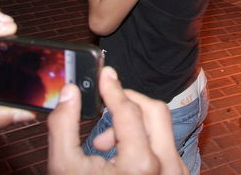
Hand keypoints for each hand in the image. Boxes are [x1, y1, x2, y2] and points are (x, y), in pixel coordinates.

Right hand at [47, 67, 187, 174]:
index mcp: (141, 164)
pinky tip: (119, 158)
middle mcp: (166, 167)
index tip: (105, 74)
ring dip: (133, 126)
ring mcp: (177, 173)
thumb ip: (63, 126)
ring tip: (101, 144)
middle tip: (105, 105)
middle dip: (128, 102)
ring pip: (162, 129)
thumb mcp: (64, 167)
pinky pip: (165, 146)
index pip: (129, 110)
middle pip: (154, 111)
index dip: (114, 88)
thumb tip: (69, 92)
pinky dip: (143, 142)